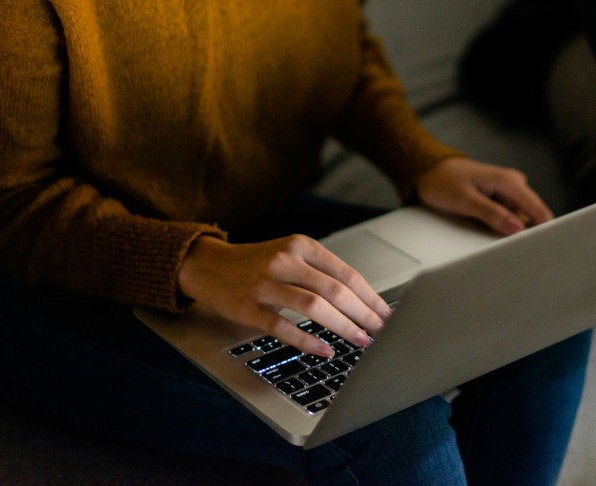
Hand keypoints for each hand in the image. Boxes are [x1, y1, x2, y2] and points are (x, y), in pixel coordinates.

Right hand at [177, 234, 390, 356]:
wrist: (208, 265)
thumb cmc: (256, 263)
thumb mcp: (290, 255)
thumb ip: (320, 272)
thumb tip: (362, 302)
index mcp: (301, 245)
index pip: (346, 273)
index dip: (370, 297)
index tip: (387, 314)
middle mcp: (285, 260)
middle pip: (334, 290)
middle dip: (363, 314)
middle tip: (381, 332)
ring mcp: (265, 283)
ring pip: (313, 306)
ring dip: (342, 326)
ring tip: (360, 340)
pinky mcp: (248, 307)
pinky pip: (283, 327)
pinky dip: (308, 340)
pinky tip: (325, 349)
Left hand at [412, 157, 552, 235]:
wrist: (428, 171)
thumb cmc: (443, 181)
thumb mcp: (465, 200)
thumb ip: (492, 214)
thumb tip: (517, 227)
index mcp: (509, 181)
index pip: (537, 208)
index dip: (544, 228)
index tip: (546, 247)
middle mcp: (513, 184)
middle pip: (530, 215)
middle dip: (525, 232)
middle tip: (514, 250)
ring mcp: (507, 191)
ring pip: (519, 218)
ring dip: (512, 230)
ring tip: (497, 237)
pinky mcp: (499, 198)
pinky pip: (508, 216)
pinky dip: (503, 226)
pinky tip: (491, 231)